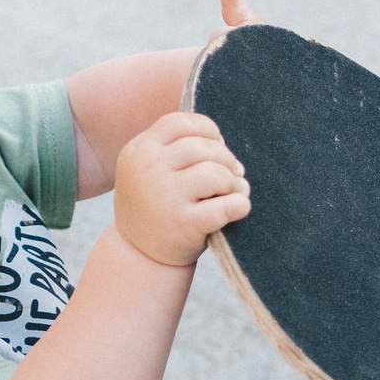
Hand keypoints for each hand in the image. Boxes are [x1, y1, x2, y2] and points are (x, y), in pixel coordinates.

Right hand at [112, 111, 249, 266]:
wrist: (140, 256)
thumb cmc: (154, 207)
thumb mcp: (149, 170)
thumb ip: (173, 149)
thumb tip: (221, 140)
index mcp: (138, 150)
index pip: (180, 123)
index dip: (207, 130)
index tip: (218, 145)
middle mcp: (148, 169)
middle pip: (202, 146)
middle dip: (226, 158)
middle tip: (234, 173)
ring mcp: (166, 196)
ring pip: (215, 172)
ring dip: (233, 182)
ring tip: (235, 191)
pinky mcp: (185, 223)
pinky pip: (226, 206)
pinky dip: (240, 205)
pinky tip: (239, 208)